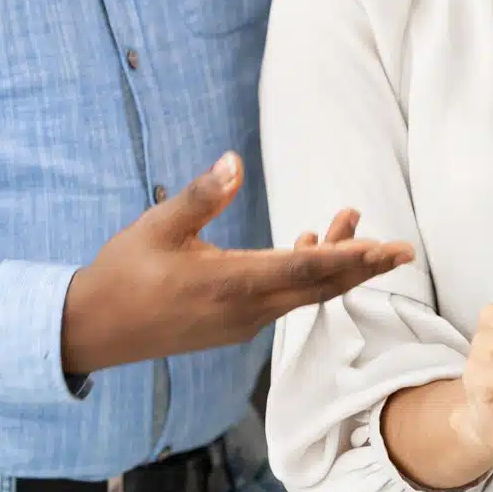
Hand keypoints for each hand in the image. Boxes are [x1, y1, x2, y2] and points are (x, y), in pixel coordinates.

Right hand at [60, 152, 414, 373]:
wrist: (91, 330)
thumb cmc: (122, 274)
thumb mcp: (158, 227)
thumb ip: (202, 195)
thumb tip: (234, 160)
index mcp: (231, 284)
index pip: (307, 268)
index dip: (353, 257)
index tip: (390, 249)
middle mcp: (245, 310)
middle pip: (319, 287)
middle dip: (362, 265)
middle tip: (401, 248)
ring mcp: (241, 323)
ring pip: (303, 293)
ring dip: (333, 264)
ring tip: (350, 220)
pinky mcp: (232, 326)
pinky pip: (284, 300)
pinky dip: (305, 274)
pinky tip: (305, 242)